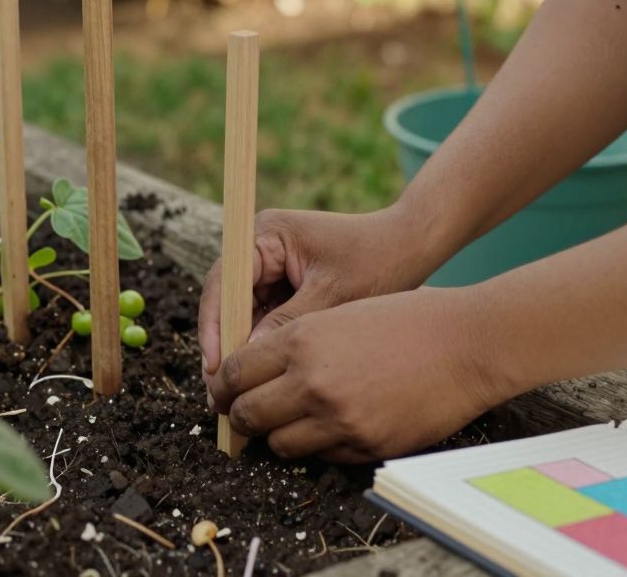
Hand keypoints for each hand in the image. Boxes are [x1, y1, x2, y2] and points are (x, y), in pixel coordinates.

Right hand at [197, 205, 431, 379]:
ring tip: (239, 392)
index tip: (215, 365)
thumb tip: (248, 357)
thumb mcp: (334, 295)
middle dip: (226, 343)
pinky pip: (264, 319)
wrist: (412, 246)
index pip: (225, 281)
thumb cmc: (378, 260)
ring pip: (243, 314)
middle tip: (221, 390)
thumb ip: (289, 323)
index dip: (214, 324)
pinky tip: (263, 379)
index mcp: (267, 234)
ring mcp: (272, 267)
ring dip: (243, 349)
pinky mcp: (285, 285)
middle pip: (228, 300)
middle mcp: (262, 247)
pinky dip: (263, 346)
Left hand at [207, 287, 517, 461]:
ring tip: (293, 420)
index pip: (234, 373)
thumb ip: (294, 342)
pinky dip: (320, 445)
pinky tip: (335, 424)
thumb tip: (252, 371)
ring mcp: (338, 419)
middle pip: (246, 414)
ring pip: (279, 444)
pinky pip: (322, 457)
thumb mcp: (338, 313)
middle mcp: (312, 382)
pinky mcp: (365, 446)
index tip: (223, 390)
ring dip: (279, 434)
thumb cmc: (406, 319)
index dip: (223, 385)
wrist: (466, 344)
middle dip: (240, 415)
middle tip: (245, 413)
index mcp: (301, 340)